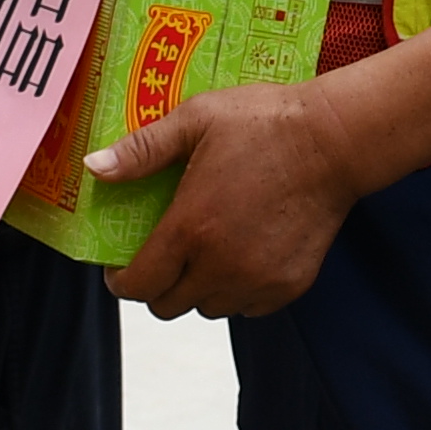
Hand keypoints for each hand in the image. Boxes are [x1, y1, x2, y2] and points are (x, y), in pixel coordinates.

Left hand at [94, 81, 370, 318]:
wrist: (335, 140)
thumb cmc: (265, 123)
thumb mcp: (196, 120)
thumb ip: (142, 150)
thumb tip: (95, 168)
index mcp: (191, 229)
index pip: (138, 286)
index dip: (121, 281)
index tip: (120, 267)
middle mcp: (221, 266)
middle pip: (168, 306)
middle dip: (158, 285)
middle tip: (165, 254)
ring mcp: (258, 281)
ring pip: (209, 308)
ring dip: (199, 289)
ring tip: (206, 253)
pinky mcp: (290, 286)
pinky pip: (248, 308)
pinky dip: (238, 291)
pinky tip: (243, 255)